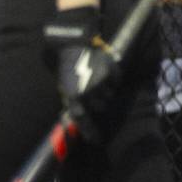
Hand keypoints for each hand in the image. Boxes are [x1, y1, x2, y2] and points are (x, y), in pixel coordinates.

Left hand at [43, 6, 118, 141]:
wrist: (73, 41)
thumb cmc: (67, 66)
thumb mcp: (65, 86)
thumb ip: (72, 104)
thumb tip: (74, 122)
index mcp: (74, 98)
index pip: (84, 122)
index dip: (91, 133)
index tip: (96, 140)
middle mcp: (88, 93)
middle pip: (100, 107)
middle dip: (98, 101)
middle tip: (93, 91)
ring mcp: (101, 82)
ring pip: (109, 95)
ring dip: (105, 90)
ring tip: (96, 77)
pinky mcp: (110, 71)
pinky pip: (116, 81)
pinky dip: (112, 77)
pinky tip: (103, 70)